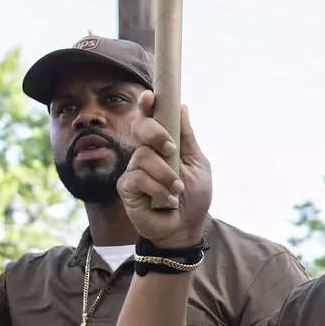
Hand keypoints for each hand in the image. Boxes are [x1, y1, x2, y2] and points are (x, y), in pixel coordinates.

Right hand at [118, 97, 212, 250]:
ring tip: (176, 190)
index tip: (149, 97)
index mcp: (162, 145)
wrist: (186, 228)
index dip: (147, 105)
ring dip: (165, 175)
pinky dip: (158, 190)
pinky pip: (138, 178)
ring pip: (143, 156)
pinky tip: (167, 201)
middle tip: (171, 150)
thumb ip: (187, 137)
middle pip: (139, 127)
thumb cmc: (193, 196)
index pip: (150, 118)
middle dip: (156, 133)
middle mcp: (144, 153)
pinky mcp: (126, 188)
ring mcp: (133, 170)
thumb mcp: (198, 164)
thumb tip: (182, 107)